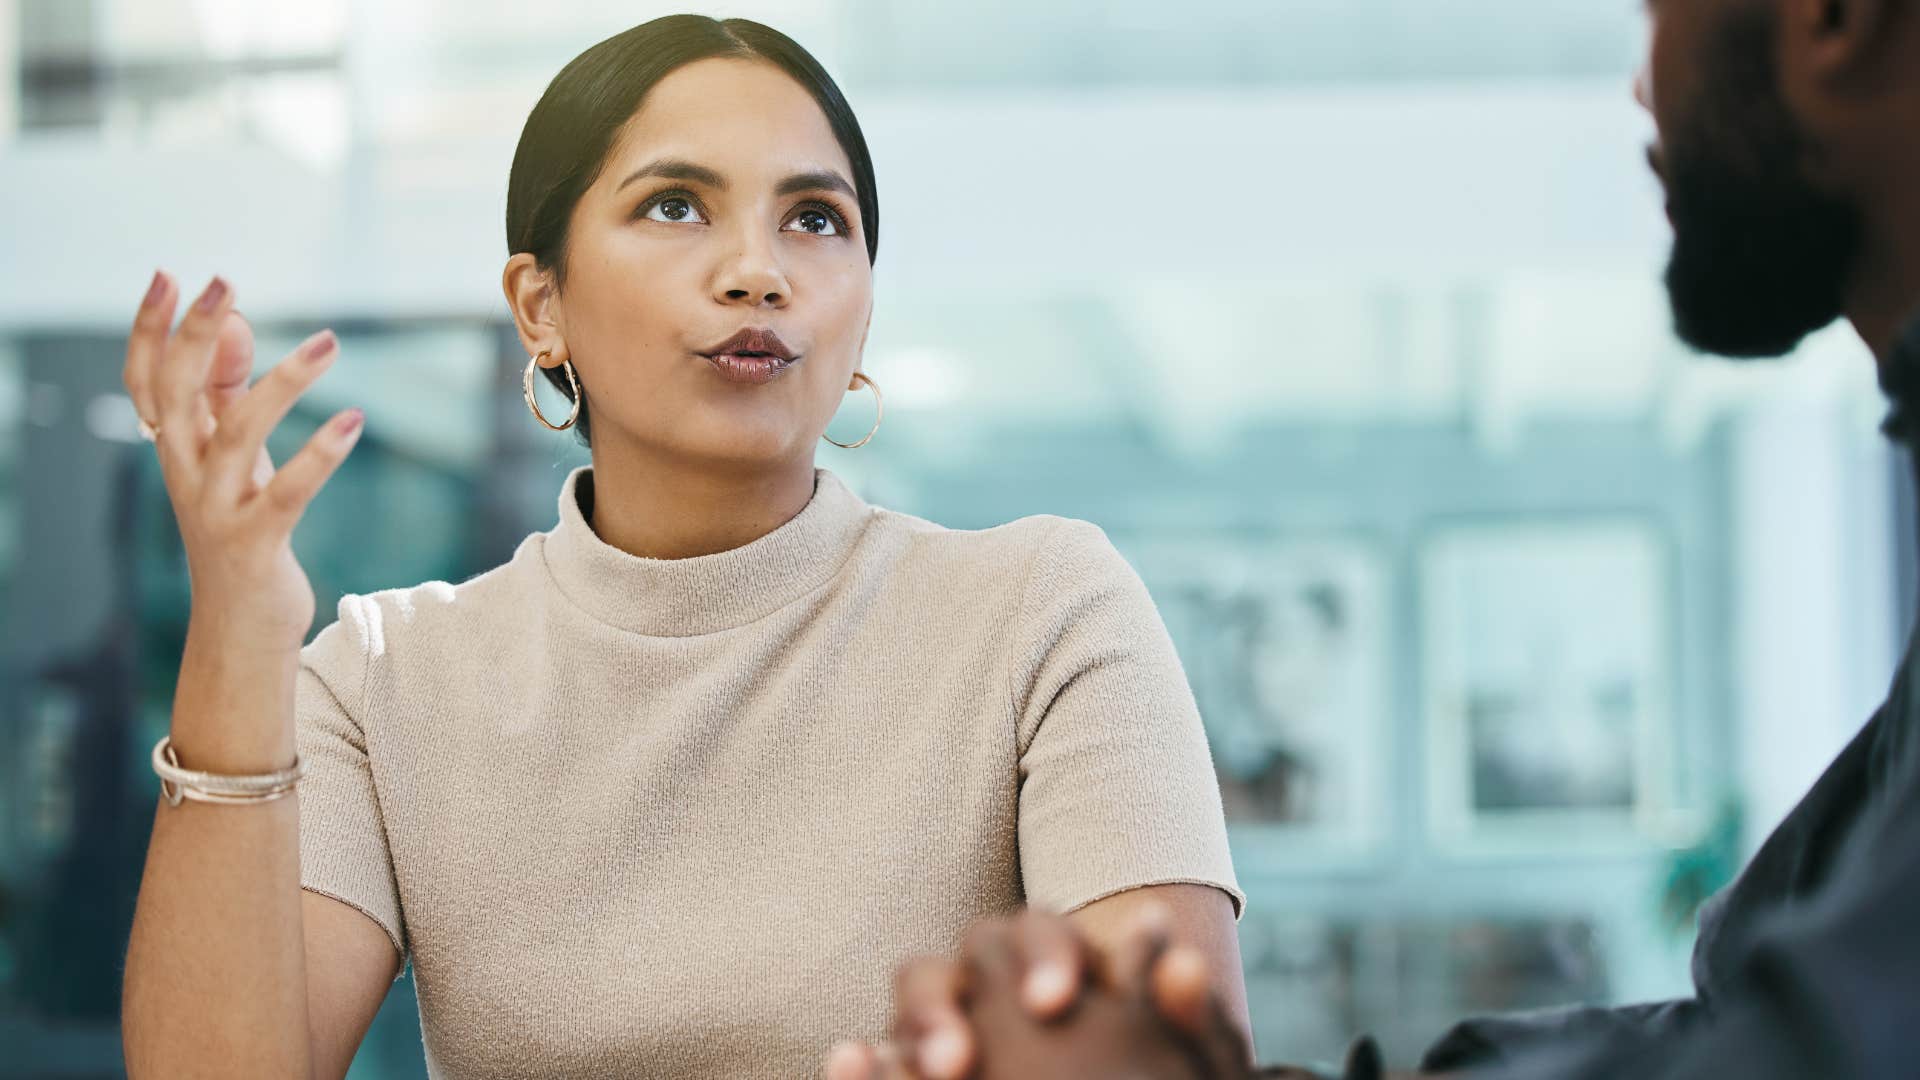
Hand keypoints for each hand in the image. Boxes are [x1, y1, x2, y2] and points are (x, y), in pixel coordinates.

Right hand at [122, 271, 363, 652]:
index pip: (147, 379)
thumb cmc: (241, 527)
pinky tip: (353, 421)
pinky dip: (320, 455)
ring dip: (282, 383)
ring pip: (237, 434)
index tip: (169, 275)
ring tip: (329, 342)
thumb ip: (229, 392)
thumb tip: (235, 321)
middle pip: (177, 393)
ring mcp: (216, 509)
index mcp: (175, 448)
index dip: (150, 329)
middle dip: (196, 335)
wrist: (240, 626)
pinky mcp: (255, 542)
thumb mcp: (232, 457)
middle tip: (222, 282)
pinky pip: (287, 492)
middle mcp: (184, 473)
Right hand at [827, 906, 1250, 1079]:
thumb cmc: (1141, 1065)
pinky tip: (852, 1066)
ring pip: (920, 985)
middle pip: (974, 950)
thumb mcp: (1167, 1046)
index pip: (1044, 932)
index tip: (1054, 1002)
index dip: (1045, 958)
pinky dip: (865, 1061)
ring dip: (922, 1021)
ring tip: (944, 1069)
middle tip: (973, 1053)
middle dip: (972, 992)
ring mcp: (950, 1007)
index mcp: (1059, 954)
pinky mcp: (912, 1052)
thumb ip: (1175, 1009)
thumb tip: (1190, 966)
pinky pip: (880, 1050)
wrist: (1088, 1072)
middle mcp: (998, 968)